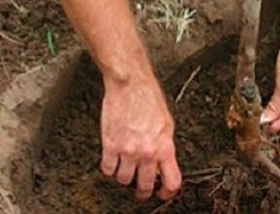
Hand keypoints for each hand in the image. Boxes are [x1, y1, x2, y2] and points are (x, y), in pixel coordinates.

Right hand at [99, 74, 181, 200]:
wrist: (130, 84)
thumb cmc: (149, 99)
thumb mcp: (166, 124)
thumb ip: (165, 146)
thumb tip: (163, 163)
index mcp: (164, 147)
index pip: (171, 182)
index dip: (167, 193)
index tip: (163, 193)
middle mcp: (147, 152)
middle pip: (145, 186)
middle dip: (143, 190)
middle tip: (140, 187)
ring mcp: (127, 151)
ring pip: (124, 180)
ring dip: (124, 177)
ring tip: (125, 167)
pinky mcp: (110, 145)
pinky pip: (107, 170)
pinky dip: (109, 168)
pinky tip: (113, 160)